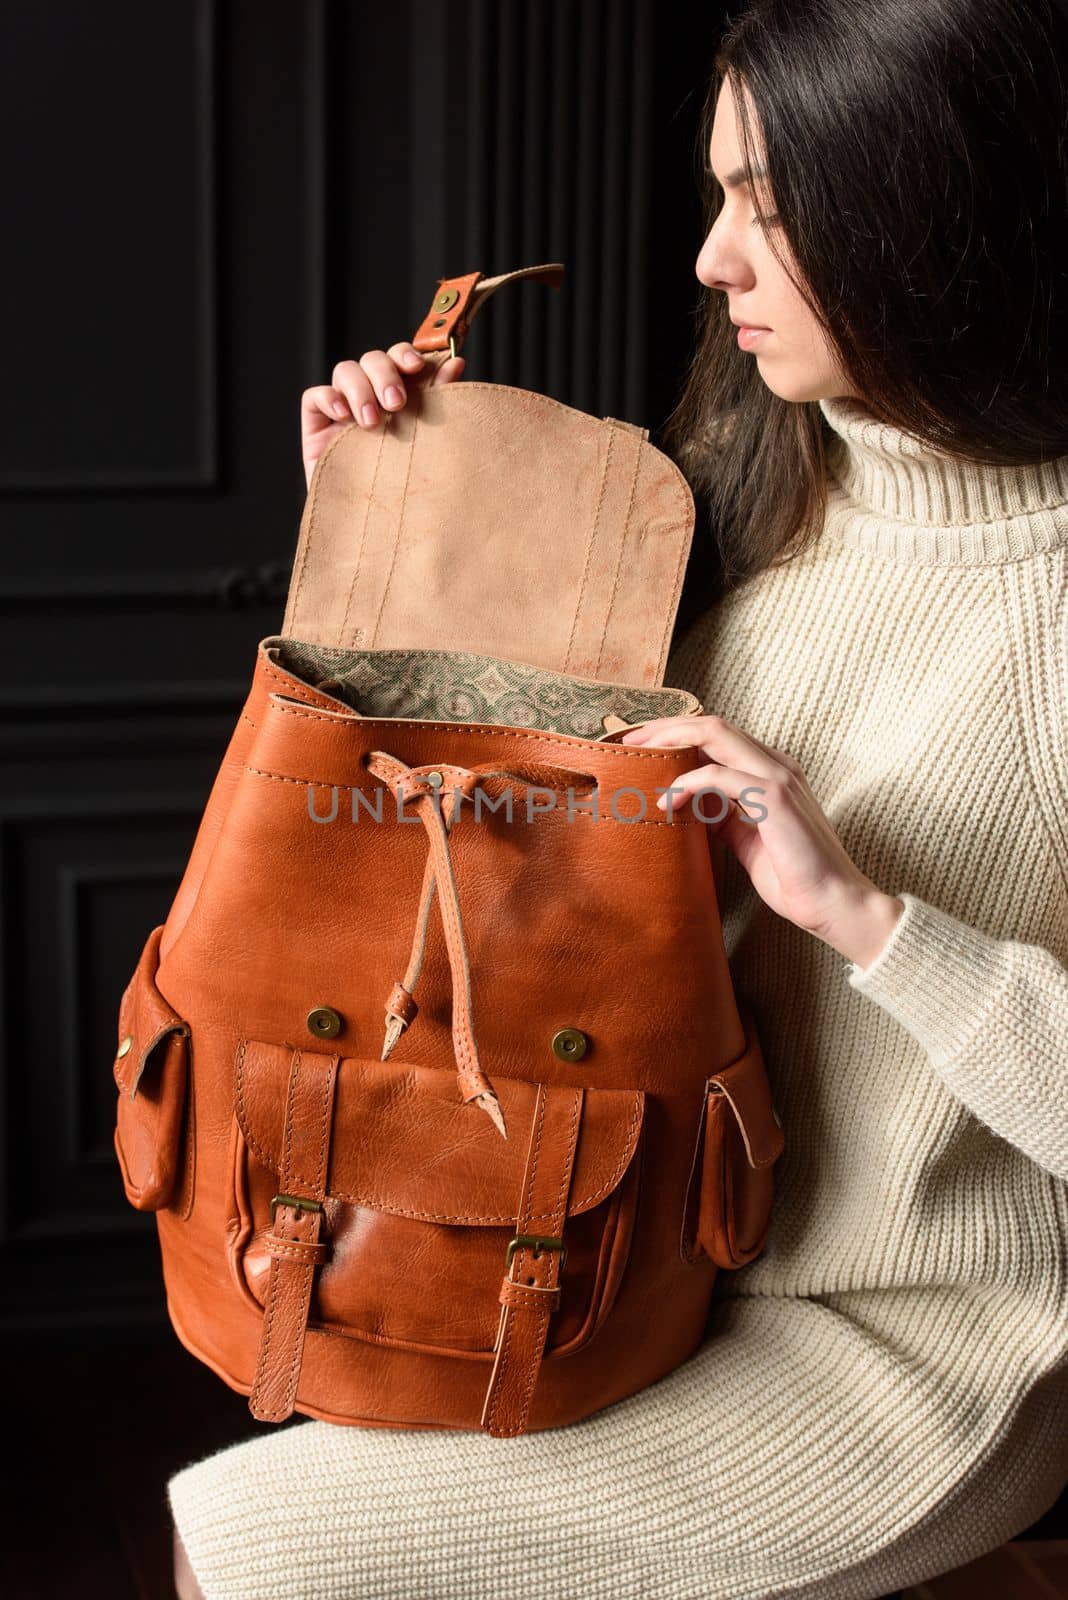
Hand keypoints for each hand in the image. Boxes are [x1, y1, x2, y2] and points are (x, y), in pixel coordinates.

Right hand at [300, 342, 465, 487]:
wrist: (381, 534)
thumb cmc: (409, 490)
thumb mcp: (428, 443)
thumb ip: (440, 401)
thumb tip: (457, 362)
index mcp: (402, 397)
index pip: (400, 360)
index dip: (406, 354)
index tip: (416, 366)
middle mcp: (373, 399)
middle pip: (373, 359)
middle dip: (384, 374)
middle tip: (397, 404)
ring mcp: (343, 411)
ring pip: (345, 371)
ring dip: (360, 390)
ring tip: (372, 424)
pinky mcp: (317, 428)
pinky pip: (315, 396)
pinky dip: (329, 398)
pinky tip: (343, 418)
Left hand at [620, 714, 903, 967]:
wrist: (833, 904)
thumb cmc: (794, 877)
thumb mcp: (746, 840)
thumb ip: (723, 817)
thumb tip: (691, 808)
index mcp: (772, 772)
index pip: (719, 736)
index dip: (678, 735)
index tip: (642, 748)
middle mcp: (776, 765)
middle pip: (712, 725)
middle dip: (666, 728)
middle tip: (629, 742)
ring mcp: (778, 777)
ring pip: (715, 734)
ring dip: (670, 742)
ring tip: (639, 758)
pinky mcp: (775, 798)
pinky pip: (719, 775)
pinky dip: (687, 783)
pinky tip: (667, 801)